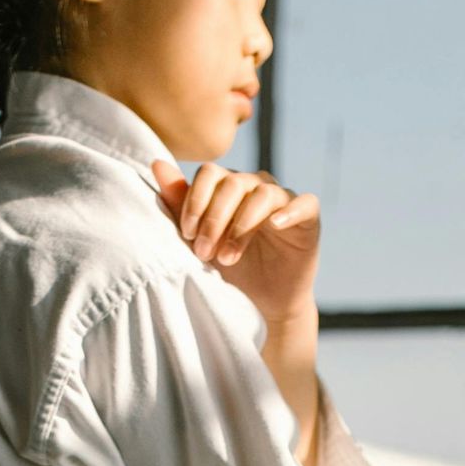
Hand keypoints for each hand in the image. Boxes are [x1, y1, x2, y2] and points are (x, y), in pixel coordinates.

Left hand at [150, 154, 320, 328]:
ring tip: (227, 258)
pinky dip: (289, 211)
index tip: (186, 233)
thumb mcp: (199, 241)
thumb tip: (156, 163)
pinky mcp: (308, 216)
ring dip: (241, 226)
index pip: (211, 173)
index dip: (196, 200)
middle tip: (203, 252)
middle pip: (233, 184)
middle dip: (214, 220)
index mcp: (230, 186)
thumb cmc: (232, 269)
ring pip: (263, 194)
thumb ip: (180, 204)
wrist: (263, 302)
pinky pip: (303, 203)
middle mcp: (256, 186)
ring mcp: (284, 199)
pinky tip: (274, 225)